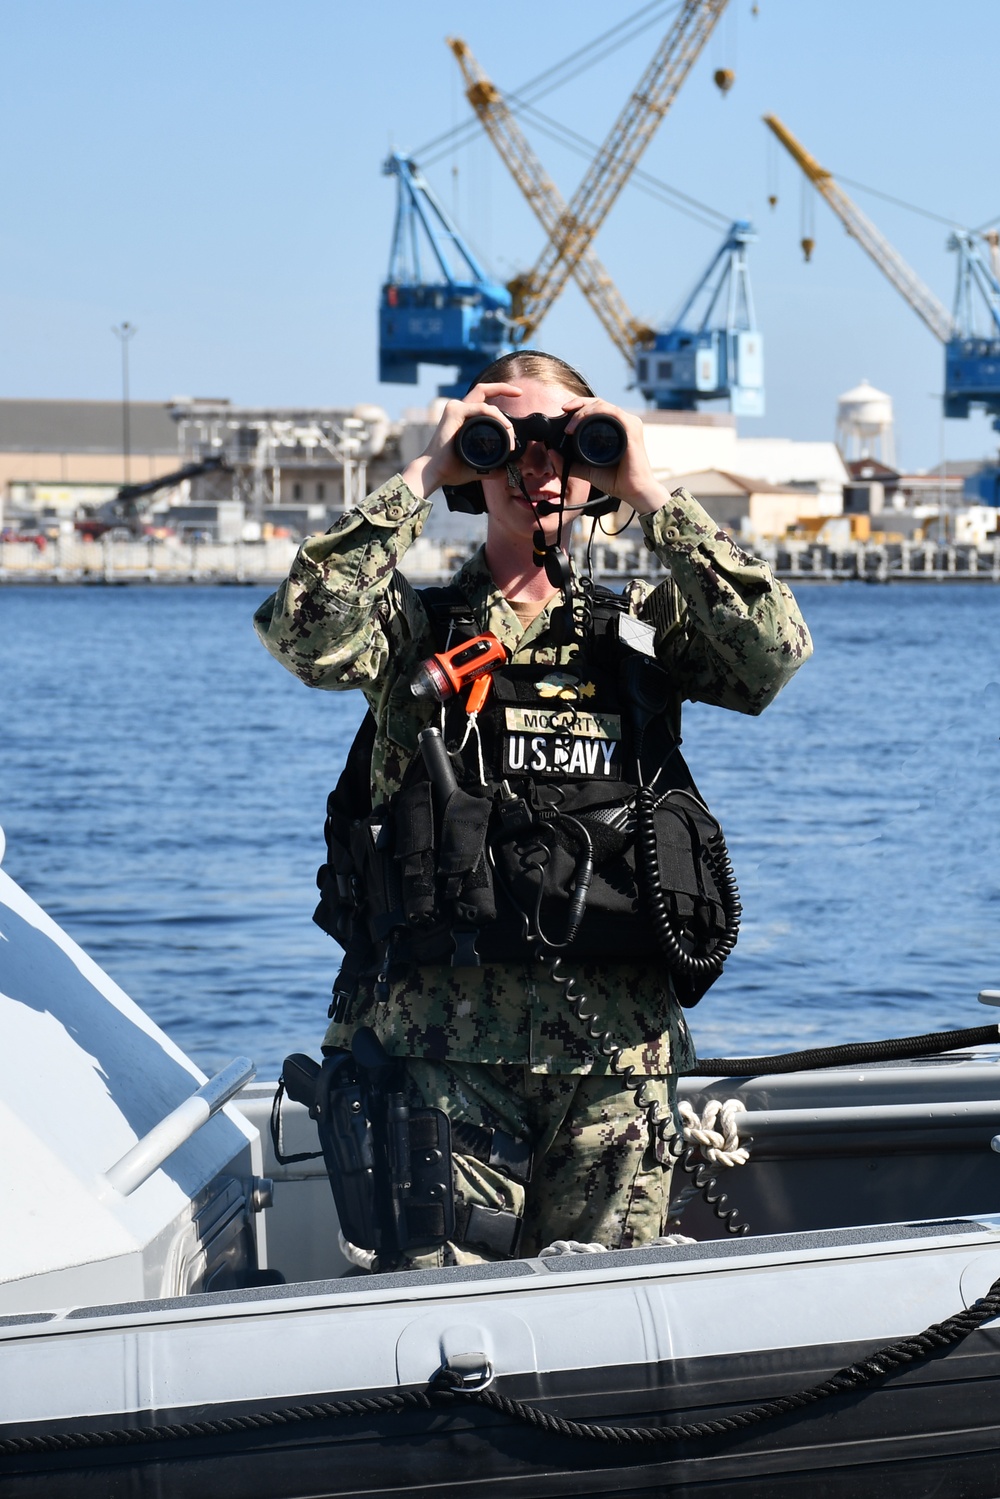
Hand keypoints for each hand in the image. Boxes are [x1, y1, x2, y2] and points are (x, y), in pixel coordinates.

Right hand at [401, 383, 522, 498]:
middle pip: (483, 390)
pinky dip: (494, 415)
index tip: (518, 395)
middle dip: (503, 387)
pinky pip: (479, 408)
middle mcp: (459, 409)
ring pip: (485, 402)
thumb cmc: (452, 469)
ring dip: (502, 416)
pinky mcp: (453, 413)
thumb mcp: (480, 466)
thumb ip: (497, 466)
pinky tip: (504, 426)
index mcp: (464, 417)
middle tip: (520, 393)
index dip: (500, 392)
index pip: (484, 400)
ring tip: (510, 432)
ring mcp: (455, 409)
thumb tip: (515, 465)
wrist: (435, 473)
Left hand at [562, 397, 668, 515]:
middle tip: (563, 410)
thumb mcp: (587, 470)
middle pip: (598, 402)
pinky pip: (611, 412)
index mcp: (616, 428)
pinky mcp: (631, 428)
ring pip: (602, 405)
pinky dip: (593, 413)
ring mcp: (629, 424)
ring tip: (569, 426)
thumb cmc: (617, 481)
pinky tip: (580, 422)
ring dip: (582, 410)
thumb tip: (551, 453)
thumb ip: (569, 463)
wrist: (634, 492)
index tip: (563, 410)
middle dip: (578, 403)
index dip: (580, 405)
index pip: (597, 408)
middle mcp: (624, 422)